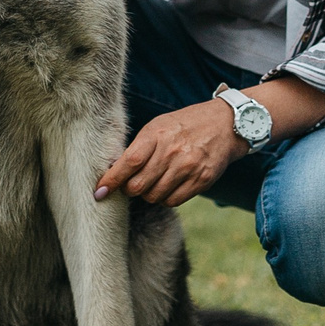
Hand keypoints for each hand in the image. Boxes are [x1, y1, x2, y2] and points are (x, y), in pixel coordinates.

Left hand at [95, 97, 242, 207]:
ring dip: (148, 194)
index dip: (111, 180)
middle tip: (131, 185)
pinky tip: (168, 187)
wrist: (225, 124)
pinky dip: (165, 198)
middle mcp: (172, 152)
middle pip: (138, 186)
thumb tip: (113, 172)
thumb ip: (138, 148)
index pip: (129, 162)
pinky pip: (173, 201)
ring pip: (154, 196)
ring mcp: (188, 167)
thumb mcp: (159, 126)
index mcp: (157, 134)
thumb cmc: (184, 126)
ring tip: (153, 182)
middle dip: (129, 190)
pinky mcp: (201, 180)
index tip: (99, 192)